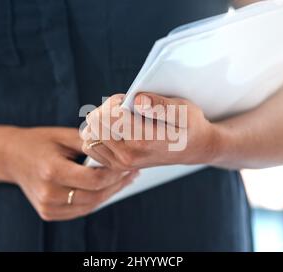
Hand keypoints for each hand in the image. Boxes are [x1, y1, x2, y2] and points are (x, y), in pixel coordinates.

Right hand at [2, 127, 137, 220]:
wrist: (11, 157)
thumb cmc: (38, 142)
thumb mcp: (64, 136)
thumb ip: (91, 143)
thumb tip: (118, 149)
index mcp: (51, 170)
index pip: (94, 180)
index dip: (115, 174)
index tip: (126, 164)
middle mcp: (48, 192)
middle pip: (95, 195)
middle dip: (117, 184)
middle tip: (131, 172)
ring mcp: (47, 206)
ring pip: (91, 206)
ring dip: (110, 193)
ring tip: (124, 180)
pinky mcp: (48, 213)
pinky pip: (81, 210)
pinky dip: (96, 200)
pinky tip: (107, 188)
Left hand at [82, 93, 220, 170]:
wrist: (193, 148)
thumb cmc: (188, 126)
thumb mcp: (182, 110)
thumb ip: (159, 105)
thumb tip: (137, 100)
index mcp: (142, 141)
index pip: (106, 116)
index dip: (114, 102)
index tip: (128, 100)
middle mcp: (128, 156)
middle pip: (94, 125)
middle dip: (105, 110)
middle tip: (124, 108)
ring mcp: (120, 164)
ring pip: (89, 136)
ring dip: (99, 122)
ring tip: (120, 119)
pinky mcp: (115, 165)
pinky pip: (91, 146)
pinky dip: (98, 134)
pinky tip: (114, 129)